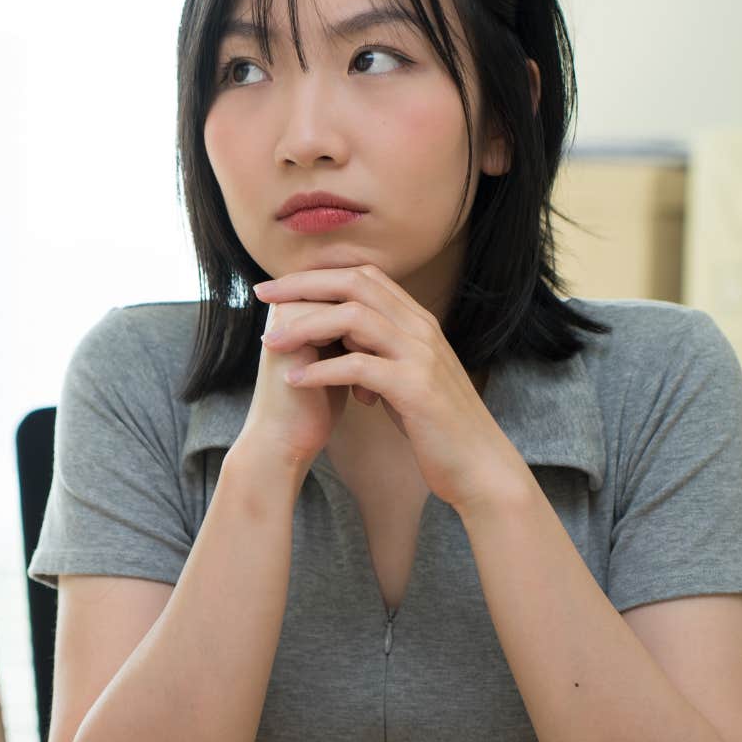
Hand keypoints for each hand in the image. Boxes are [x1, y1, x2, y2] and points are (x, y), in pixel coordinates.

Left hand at [253, 265, 527, 512]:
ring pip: (355, 319)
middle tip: (262, 295)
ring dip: (306, 327)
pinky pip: (359, 367)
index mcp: (418, 322)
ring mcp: (420, 356)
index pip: (364, 277)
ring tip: (271, 343)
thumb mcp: (406, 378)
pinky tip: (294, 381)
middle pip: (355, 285)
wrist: (479, 465)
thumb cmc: (437, 426)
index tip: (280, 286)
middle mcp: (421, 329)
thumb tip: (343, 339)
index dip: (319, 275)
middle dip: (304, 286)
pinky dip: (322, 371)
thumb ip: (379, 352)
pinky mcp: (415, 388)